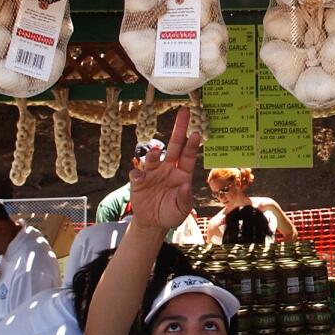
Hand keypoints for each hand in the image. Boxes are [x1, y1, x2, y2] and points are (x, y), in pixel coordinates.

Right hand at [128, 107, 200, 234]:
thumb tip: (186, 185)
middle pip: (174, 146)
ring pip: (154, 157)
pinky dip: (138, 174)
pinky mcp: (139, 181)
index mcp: (182, 174)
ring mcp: (153, 173)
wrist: (153, 223)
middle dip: (179, 129)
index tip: (196, 133)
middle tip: (184, 111)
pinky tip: (139, 178)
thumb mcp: (181, 210)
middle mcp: (168, 168)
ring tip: (156, 151)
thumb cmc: (171, 213)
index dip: (192, 145)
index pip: (188, 156)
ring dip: (154, 153)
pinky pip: (137, 174)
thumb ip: (185, 199)